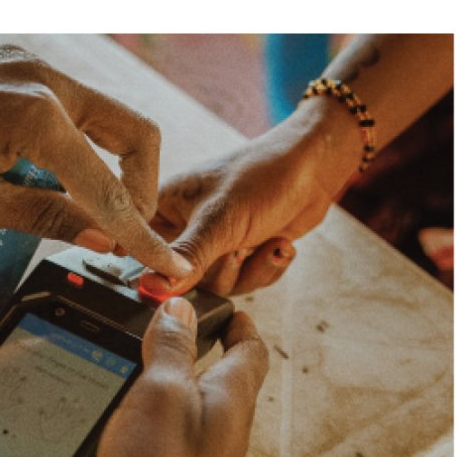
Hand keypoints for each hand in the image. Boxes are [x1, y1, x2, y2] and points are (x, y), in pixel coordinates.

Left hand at [0, 44, 194, 281]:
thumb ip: (47, 218)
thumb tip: (105, 240)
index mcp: (33, 111)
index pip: (108, 185)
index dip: (138, 232)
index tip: (163, 262)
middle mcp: (39, 76)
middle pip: (131, 133)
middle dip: (138, 188)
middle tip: (127, 234)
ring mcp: (25, 65)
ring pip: (102, 119)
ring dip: (105, 167)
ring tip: (82, 214)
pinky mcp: (9, 67)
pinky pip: (65, 108)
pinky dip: (73, 146)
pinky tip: (48, 182)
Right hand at [78, 297, 268, 456]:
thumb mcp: (163, 398)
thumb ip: (173, 351)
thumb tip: (178, 308)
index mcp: (230, 400)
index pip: (248, 348)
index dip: (236, 319)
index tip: (223, 301)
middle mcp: (217, 428)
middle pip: (218, 374)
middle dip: (198, 343)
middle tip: (172, 319)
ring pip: (184, 404)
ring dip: (164, 377)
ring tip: (135, 353)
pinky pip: (157, 435)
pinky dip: (140, 414)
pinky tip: (113, 412)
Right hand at [142, 102, 351, 295]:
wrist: (315, 169)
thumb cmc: (263, 175)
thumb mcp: (221, 219)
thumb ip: (187, 257)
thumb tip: (153, 287)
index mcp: (165, 207)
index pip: (142, 249)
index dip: (158, 269)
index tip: (185, 273)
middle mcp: (185, 228)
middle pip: (183, 281)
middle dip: (221, 270)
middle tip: (238, 248)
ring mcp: (214, 243)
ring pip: (217, 287)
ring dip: (249, 271)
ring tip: (267, 242)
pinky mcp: (241, 254)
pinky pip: (244, 284)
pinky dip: (265, 269)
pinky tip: (278, 243)